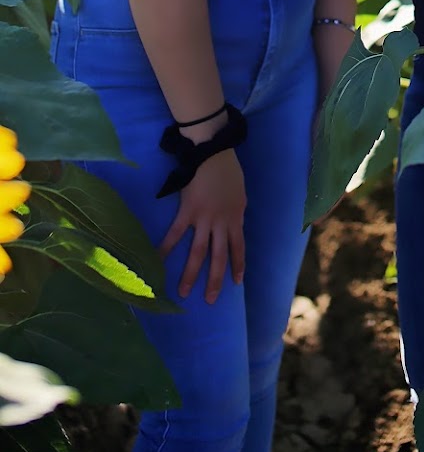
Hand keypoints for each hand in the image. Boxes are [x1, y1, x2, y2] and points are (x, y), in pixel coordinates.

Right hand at [160, 148, 246, 302]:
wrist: (213, 152)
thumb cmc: (228, 170)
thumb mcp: (239, 194)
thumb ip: (236, 211)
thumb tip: (234, 222)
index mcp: (235, 217)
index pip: (238, 246)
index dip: (237, 264)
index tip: (236, 282)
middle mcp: (221, 223)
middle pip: (218, 256)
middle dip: (215, 279)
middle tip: (211, 300)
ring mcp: (203, 219)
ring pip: (198, 252)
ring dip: (191, 274)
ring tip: (184, 292)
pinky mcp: (187, 211)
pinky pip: (175, 234)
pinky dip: (165, 248)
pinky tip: (157, 261)